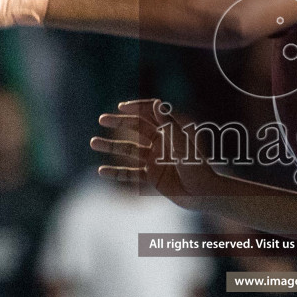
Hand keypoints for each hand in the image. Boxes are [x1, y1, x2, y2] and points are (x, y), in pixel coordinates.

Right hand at [91, 98, 221, 202]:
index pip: (149, 113)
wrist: (203, 194)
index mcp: (169, 131)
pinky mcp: (151, 177)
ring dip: (111, 146)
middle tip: (102, 119)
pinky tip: (101, 171)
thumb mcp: (181, 144)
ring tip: (93, 142)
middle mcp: (160, 143)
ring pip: (128, 150)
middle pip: (135, 128)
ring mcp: (154, 160)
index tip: (122, 107)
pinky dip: (116, 172)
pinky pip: (130, 173)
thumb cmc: (197, 167)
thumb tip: (156, 103)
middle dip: (119, 122)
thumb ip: (168, 125)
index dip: (136, 108)